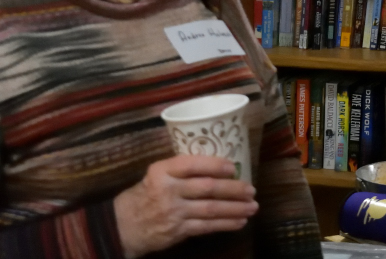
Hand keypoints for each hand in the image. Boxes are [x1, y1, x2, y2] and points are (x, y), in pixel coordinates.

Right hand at [112, 155, 257, 258]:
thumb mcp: (157, 175)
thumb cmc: (146, 194)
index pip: (192, 164)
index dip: (215, 165)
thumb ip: (182, 170)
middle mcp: (167, 190)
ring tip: (252, 206)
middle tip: (251, 189)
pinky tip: (240, 221)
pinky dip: (225, 224)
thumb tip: (221, 165)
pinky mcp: (177, 231)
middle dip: (233, 189)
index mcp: (162, 171)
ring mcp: (173, 212)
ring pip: (210, 209)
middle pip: (206, 188)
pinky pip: (206, 227)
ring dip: (235, 208)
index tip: (233, 167)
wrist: (122, 225)